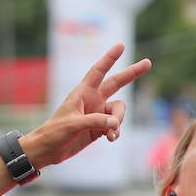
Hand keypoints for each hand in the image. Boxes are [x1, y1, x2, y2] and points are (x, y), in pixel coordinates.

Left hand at [22, 45, 152, 167]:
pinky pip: (115, 126)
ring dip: (118, 121)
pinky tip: (111, 138)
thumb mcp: (73, 125)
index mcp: (82, 93)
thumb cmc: (54, 133)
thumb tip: (115, 123)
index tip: (121, 45)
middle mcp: (92, 100)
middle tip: (148, 62)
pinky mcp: (99, 128)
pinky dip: (116, 132)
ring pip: (118, 111)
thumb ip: (95, 121)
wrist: (47, 150)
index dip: (109, 58)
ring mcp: (97, 114)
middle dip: (131, 74)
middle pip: (116, 83)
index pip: (98, 72)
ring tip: (110, 133)